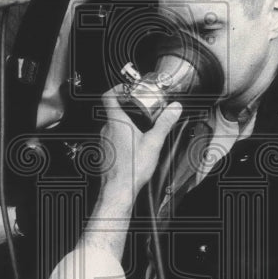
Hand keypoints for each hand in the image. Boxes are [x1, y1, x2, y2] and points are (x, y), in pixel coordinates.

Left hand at [99, 85, 181, 200]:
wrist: (119, 189)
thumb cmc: (132, 168)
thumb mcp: (154, 142)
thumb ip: (165, 123)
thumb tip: (174, 108)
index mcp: (116, 122)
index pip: (108, 96)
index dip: (117, 89)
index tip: (127, 89)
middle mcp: (106, 130)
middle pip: (112, 110)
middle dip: (126, 107)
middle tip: (140, 109)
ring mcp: (103, 141)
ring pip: (112, 125)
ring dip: (124, 123)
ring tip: (139, 127)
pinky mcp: (104, 152)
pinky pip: (111, 138)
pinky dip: (121, 137)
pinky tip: (132, 145)